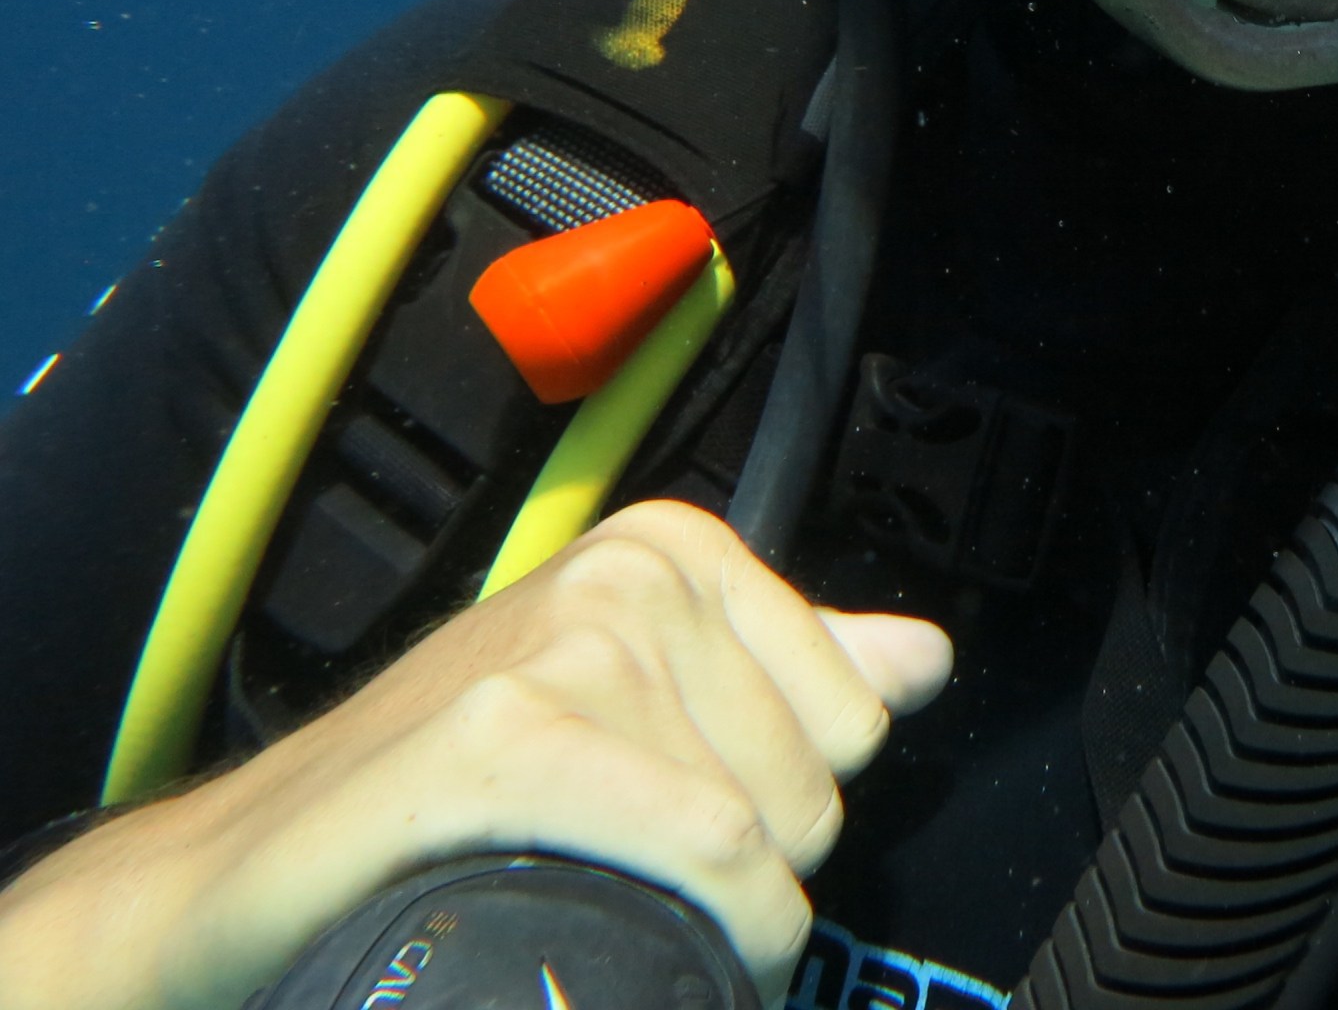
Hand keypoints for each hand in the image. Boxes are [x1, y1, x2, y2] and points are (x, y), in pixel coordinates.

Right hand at [0, 500, 951, 1009]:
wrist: (249, 878)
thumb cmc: (451, 798)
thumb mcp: (636, 706)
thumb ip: (793, 673)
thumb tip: (926, 658)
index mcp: (670, 551)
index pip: (858, 713)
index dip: (792, 808)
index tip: (708, 836)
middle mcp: (624, 575)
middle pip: (817, 779)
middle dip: (753, 874)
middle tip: (644, 889)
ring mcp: (565, 646)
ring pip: (762, 828)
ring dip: (717, 921)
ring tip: (625, 920)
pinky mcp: (505, 736)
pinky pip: (700, 848)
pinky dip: (704, 928)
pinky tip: (633, 948)